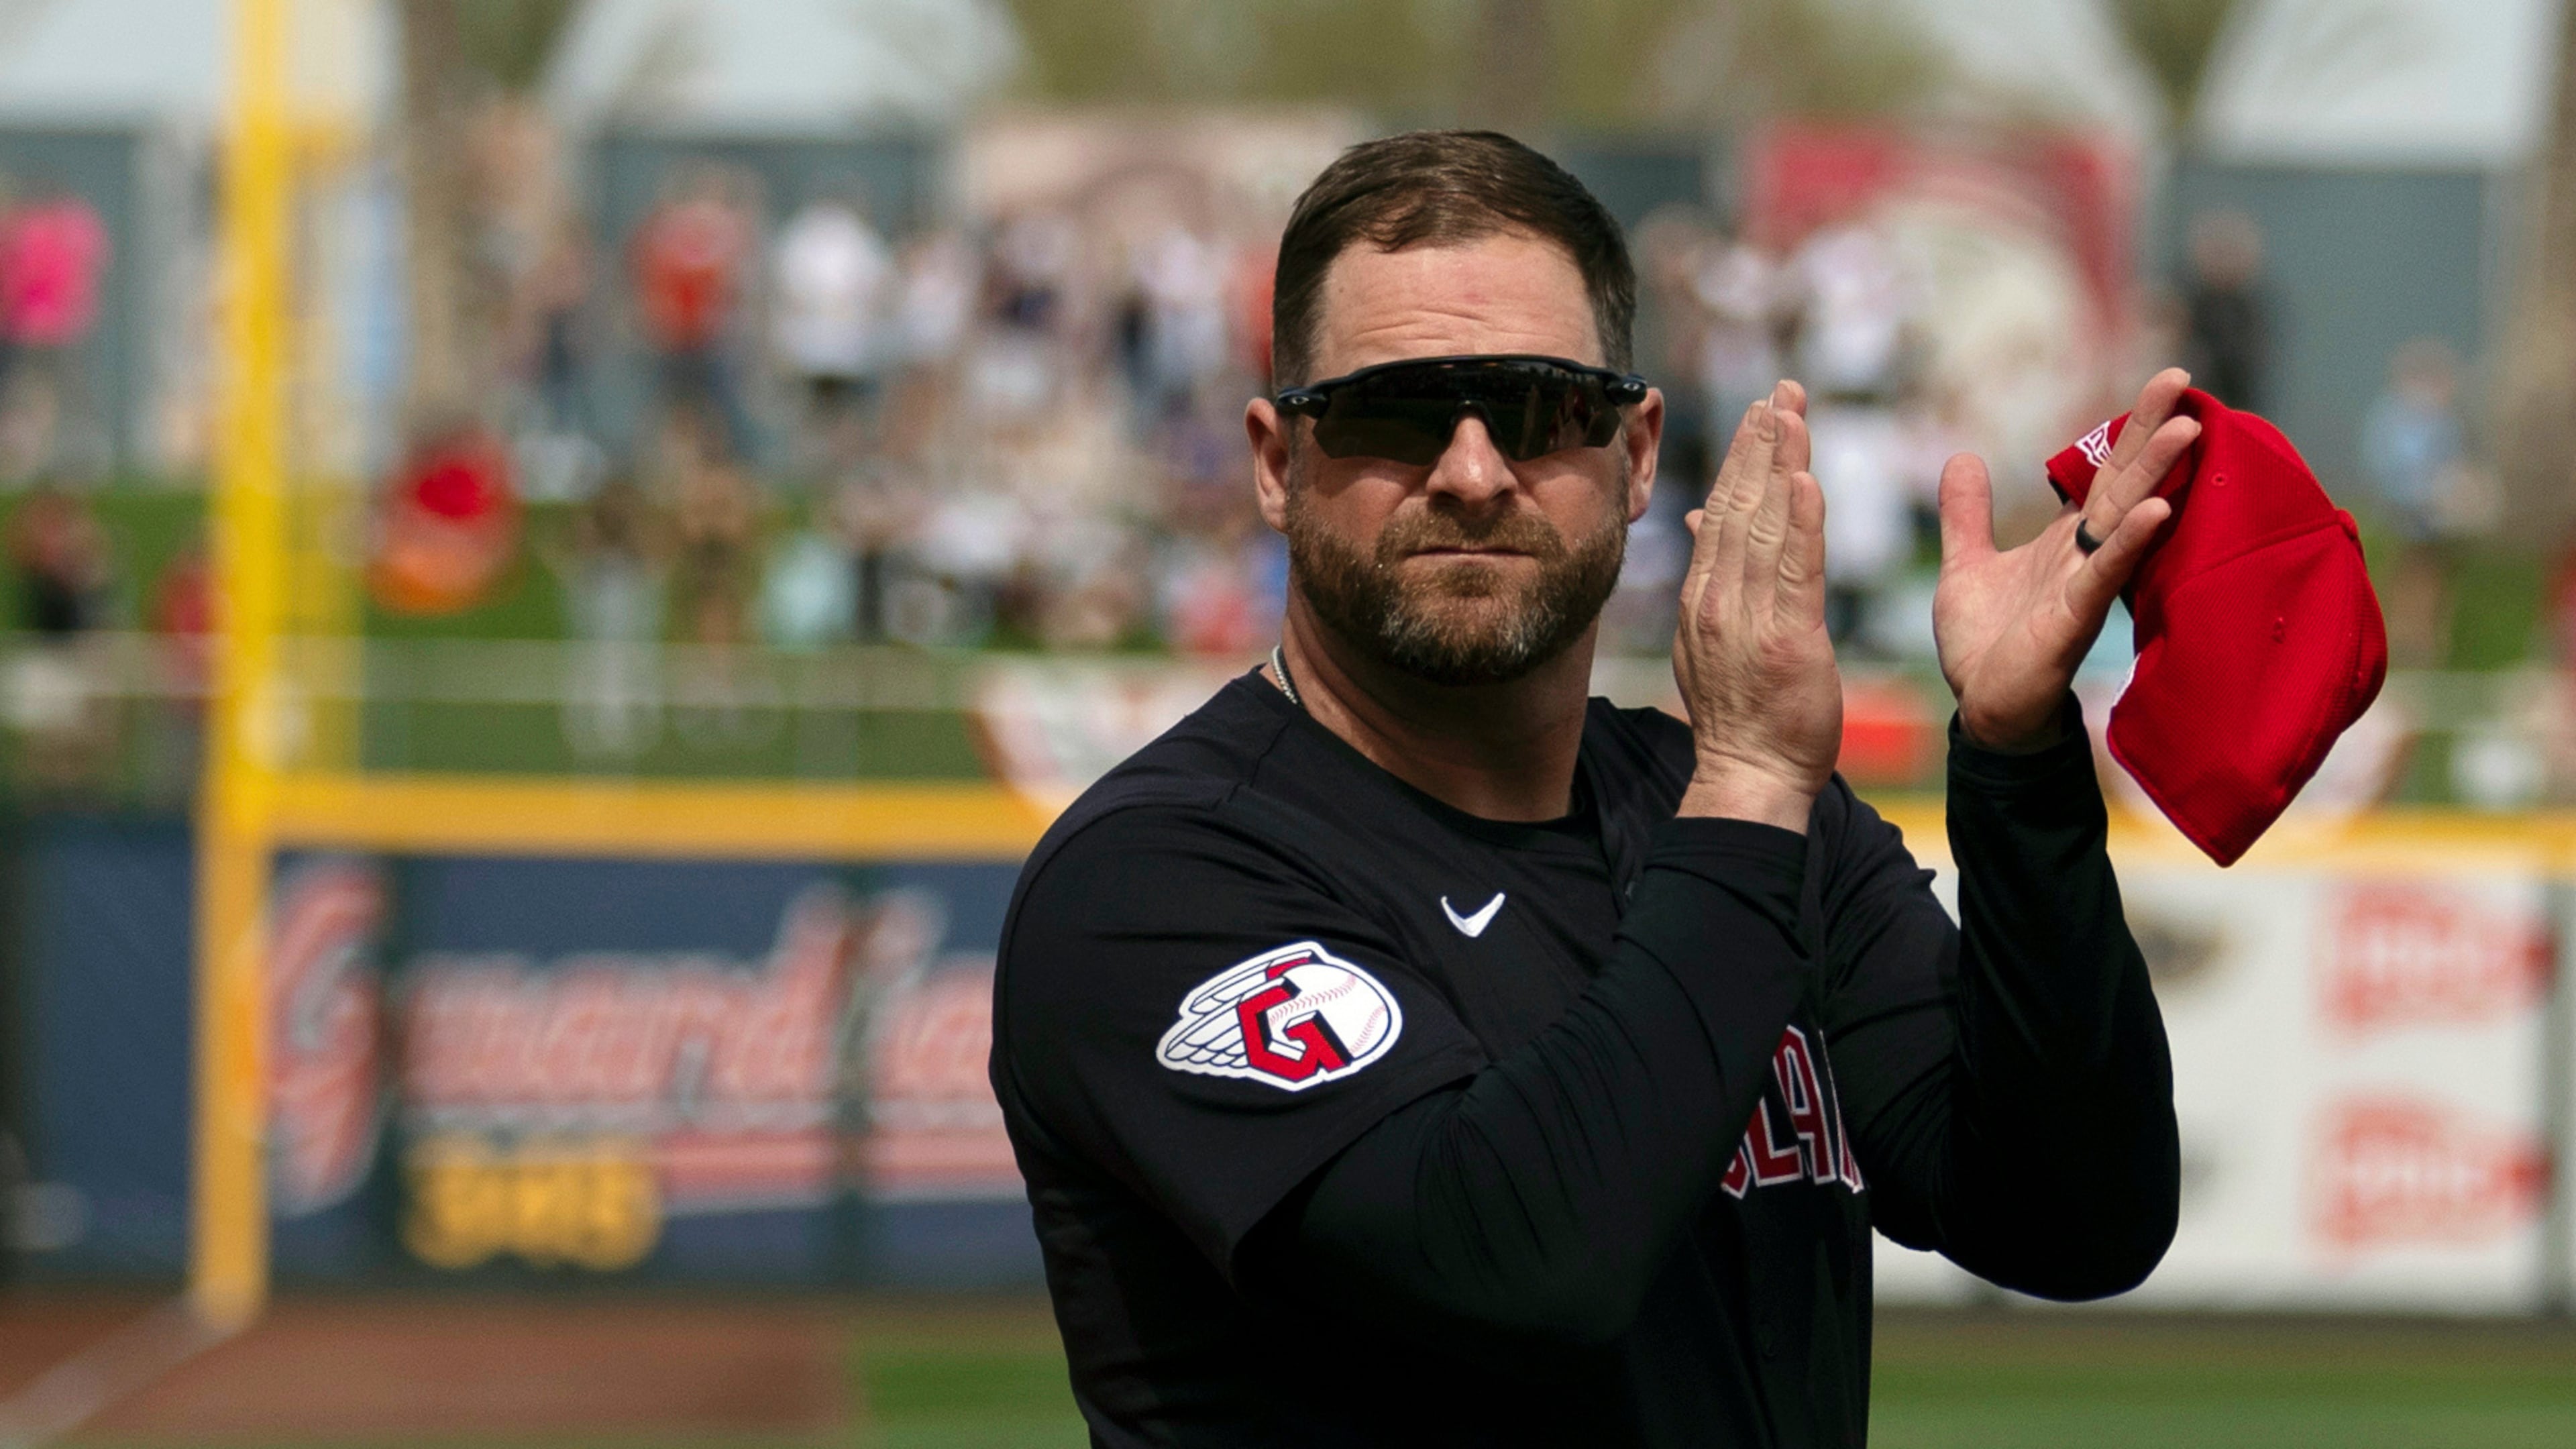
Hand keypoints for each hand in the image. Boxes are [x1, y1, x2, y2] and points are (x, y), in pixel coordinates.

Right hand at [1672, 380, 1840, 830]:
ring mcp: (1750, 618)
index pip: (1724, 511)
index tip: (1761, 410)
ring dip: (1781, 464)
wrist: (1749, 774)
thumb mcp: (1712, 637)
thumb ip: (1712, 577)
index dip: (1743, 457)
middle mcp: (1719, 599)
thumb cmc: (1743, 711)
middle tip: (1781, 390)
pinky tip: (1807, 479)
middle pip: (1741, 506)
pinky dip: (1802, 521)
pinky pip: (1796, 569)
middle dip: (1762, 444)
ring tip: (1793, 413)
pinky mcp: (1789, 638)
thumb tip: (1702, 520)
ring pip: (1767, 526)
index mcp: (1704, 596)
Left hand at [1933, 367, 2200, 751]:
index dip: (2128, 428)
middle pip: (2122, 482)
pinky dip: (2130, 543)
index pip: (2101, 472)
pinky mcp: (2074, 621)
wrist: (1983, 708)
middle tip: (2180, 377)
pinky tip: (2156, 511)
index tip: (2164, 380)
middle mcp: (2083, 555)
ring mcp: (2083, 586)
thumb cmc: (1985, 643)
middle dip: (2150, 431)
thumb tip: (1962, 457)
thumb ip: (1967, 513)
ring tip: (2187, 427)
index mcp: (2063, 539)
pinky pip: (2105, 575)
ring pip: (2125, 520)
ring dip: (2155, 475)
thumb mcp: (1966, 564)